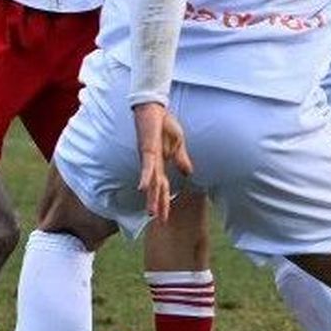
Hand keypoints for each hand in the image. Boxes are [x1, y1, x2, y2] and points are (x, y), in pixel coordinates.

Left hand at [133, 102, 192, 222]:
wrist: (153, 108)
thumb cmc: (163, 124)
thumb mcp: (178, 144)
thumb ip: (181, 159)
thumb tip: (188, 173)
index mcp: (159, 164)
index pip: (162, 187)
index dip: (163, 202)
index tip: (164, 219)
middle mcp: (152, 164)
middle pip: (156, 189)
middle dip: (157, 205)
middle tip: (158, 222)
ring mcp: (148, 158)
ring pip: (150, 182)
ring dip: (151, 197)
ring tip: (151, 213)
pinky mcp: (148, 150)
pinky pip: (147, 166)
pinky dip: (145, 177)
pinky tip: (142, 188)